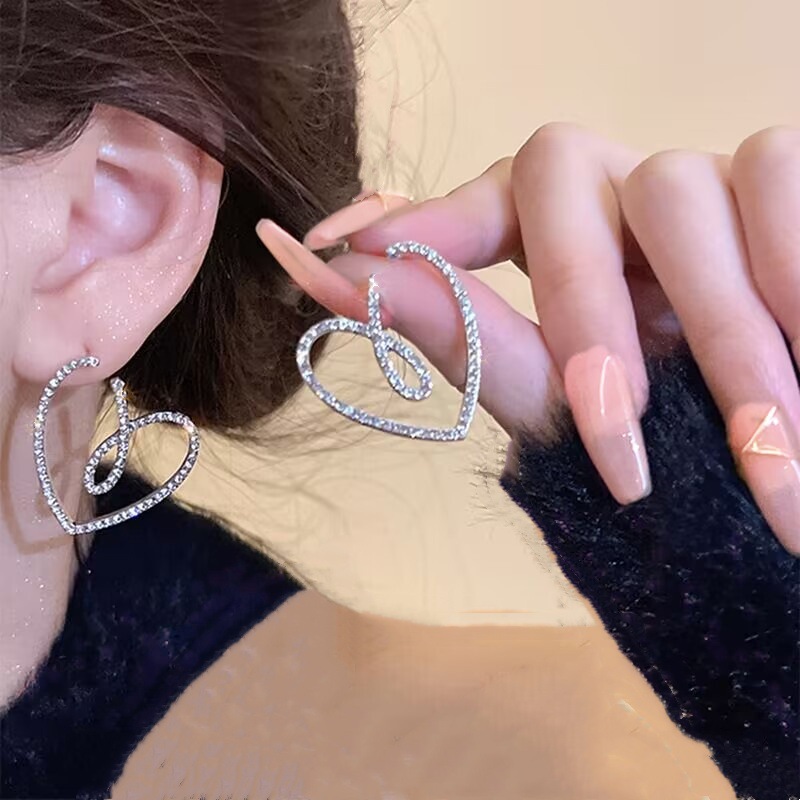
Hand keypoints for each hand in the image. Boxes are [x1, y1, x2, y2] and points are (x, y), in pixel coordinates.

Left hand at [256, 123, 799, 553]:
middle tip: (607, 424)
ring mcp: (710, 187)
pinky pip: (781, 169)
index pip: (491, 191)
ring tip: (760, 451)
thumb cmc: (666, 458)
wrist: (772, 505)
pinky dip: (791, 268)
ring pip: (680, 183)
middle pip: (562, 168)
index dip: (432, 213)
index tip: (342, 247)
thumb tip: (329, 270)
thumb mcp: (556, 404)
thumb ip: (455, 329)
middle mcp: (624, 200)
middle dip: (581, 300)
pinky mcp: (788, 193)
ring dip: (715, 328)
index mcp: (564, 242)